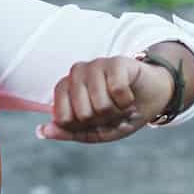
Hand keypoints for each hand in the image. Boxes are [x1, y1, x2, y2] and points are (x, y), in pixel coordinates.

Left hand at [37, 56, 174, 142]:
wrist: (152, 100)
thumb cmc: (119, 115)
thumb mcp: (94, 132)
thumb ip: (67, 132)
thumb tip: (41, 131)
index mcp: (65, 88)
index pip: (62, 118)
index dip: (82, 127)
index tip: (94, 120)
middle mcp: (76, 73)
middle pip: (82, 114)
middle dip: (102, 120)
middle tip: (112, 111)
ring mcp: (95, 65)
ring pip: (100, 104)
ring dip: (117, 112)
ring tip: (122, 104)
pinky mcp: (116, 62)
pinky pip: (117, 91)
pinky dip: (127, 101)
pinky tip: (130, 96)